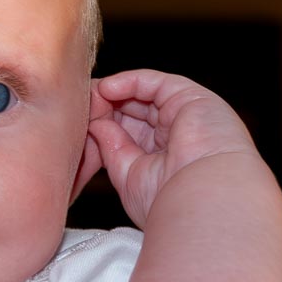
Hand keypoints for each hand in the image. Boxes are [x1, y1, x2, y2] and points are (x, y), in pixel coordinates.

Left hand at [82, 69, 270, 229]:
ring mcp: (187, 115)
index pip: (130, 133)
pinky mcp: (192, 97)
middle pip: (134, 111)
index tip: (77, 126)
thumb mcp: (129, 174)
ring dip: (112, 95)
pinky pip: (155, 82)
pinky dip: (129, 81)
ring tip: (88, 99)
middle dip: (105, 109)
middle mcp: (179, 135)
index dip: (104, 126)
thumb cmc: (169, 200)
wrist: (205, 199)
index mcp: (167, 158)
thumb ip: (112, 146)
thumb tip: (95, 125)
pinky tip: (106, 89)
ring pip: (143, 95)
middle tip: (76, 108)